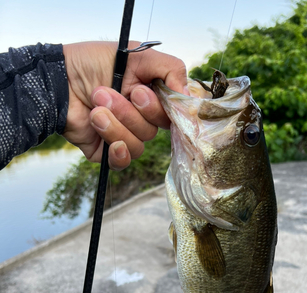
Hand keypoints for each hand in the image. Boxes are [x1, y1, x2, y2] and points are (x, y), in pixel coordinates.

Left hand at [62, 41, 186, 169]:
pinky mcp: (108, 152)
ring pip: (138, 144)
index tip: (139, 93)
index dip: (159, 109)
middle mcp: (140, 119)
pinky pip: (123, 160)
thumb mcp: (136, 55)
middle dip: (128, 112)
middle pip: (153, 130)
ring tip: (94, 107)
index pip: (171, 114)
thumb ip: (170, 69)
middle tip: (105, 92)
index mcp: (151, 98)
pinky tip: (102, 133)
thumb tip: (189, 96)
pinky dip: (116, 151)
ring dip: (115, 125)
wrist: (55, 81)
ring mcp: (124, 136)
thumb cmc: (91, 63)